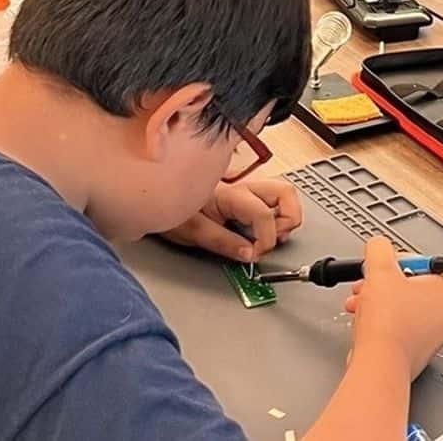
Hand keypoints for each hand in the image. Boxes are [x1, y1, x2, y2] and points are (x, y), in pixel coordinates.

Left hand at [162, 178, 302, 262]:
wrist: (154, 192)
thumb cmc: (169, 208)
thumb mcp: (192, 231)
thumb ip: (223, 242)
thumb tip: (249, 254)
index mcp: (230, 195)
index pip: (263, 214)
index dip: (265, 239)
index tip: (254, 255)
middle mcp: (242, 187)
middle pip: (286, 193)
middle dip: (288, 219)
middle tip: (274, 239)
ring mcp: (245, 187)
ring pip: (282, 193)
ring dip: (284, 216)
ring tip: (268, 235)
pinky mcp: (243, 193)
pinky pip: (270, 200)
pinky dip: (274, 215)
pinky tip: (259, 229)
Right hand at [344, 237, 442, 380]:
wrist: (379, 364)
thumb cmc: (389, 325)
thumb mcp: (380, 270)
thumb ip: (379, 249)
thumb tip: (378, 245)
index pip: (422, 263)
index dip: (395, 262)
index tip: (381, 266)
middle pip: (409, 286)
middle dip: (381, 284)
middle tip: (367, 285)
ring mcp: (432, 335)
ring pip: (400, 307)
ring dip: (376, 301)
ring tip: (360, 303)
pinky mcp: (415, 351)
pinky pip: (397, 327)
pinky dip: (380, 322)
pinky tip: (365, 322)